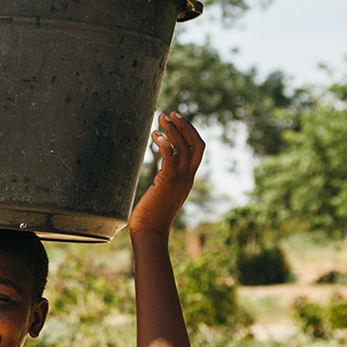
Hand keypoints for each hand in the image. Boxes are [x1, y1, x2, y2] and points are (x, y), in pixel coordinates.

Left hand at [128, 112, 204, 236]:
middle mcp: (187, 177)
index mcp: (187, 179)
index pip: (197, 150)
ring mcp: (180, 180)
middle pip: (195, 144)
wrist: (149, 233)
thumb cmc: (150, 217)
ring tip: (160, 119)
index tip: (177, 121)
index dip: (190, 133)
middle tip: (170, 114)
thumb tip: (159, 175)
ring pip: (184, 147)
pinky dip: (165, 143)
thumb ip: (165, 181)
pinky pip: (171, 156)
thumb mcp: (162, 194)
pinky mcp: (168, 182)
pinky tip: (155, 135)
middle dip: (184, 126)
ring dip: (173, 130)